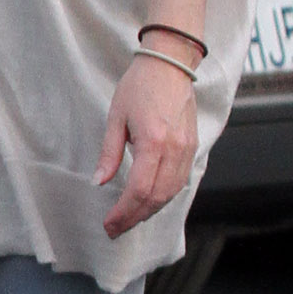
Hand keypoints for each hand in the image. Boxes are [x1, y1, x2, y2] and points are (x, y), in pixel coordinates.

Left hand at [95, 53, 199, 238]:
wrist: (170, 64)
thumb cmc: (140, 85)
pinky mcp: (193, 146)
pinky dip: (165, 196)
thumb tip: (99, 182)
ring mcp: (188, 149)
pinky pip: (181, 181)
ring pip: (172, 193)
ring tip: (130, 219)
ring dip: (150, 211)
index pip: (139, 189)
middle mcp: (175, 149)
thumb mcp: (116, 117)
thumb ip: (109, 153)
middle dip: (135, 218)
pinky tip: (150, 202)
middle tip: (116, 229)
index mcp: (153, 141)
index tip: (110, 224)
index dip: (124, 212)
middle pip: (156, 197)